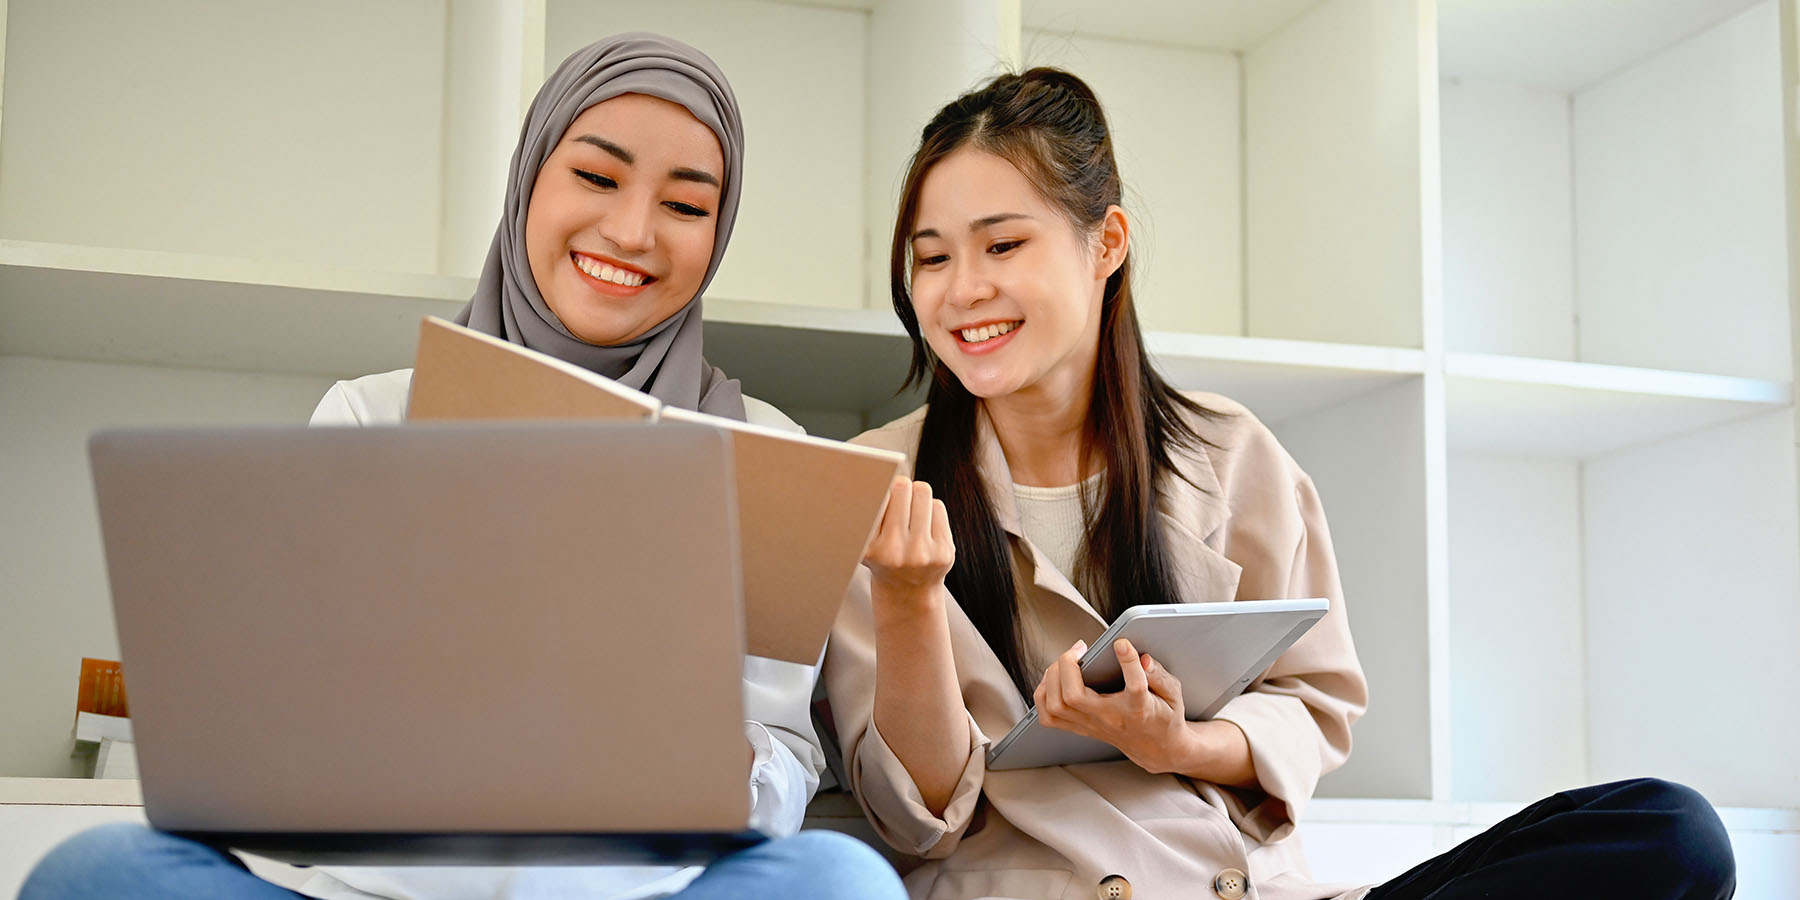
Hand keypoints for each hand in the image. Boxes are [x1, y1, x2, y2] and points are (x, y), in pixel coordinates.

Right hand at [862, 478, 954, 601]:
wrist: (908, 591)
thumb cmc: (883, 556)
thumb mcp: (866, 540)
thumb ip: (868, 513)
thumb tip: (875, 477)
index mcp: (869, 548)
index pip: (875, 498)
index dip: (878, 485)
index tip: (877, 483)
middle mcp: (894, 552)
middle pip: (902, 487)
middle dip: (899, 486)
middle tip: (897, 495)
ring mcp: (921, 553)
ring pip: (922, 492)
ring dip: (916, 495)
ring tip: (910, 510)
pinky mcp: (944, 552)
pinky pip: (938, 507)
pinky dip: (930, 510)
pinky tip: (923, 525)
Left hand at [1033, 638, 1196, 774]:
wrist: (1157, 748)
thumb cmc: (1163, 717)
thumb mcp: (1173, 694)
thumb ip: (1160, 675)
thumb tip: (1142, 658)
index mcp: (1139, 708)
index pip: (1134, 686)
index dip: (1128, 661)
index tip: (1122, 643)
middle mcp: (1111, 718)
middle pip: (1074, 696)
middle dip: (1068, 665)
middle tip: (1080, 648)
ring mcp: (1092, 725)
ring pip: (1056, 705)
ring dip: (1053, 677)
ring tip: (1067, 660)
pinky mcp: (1082, 727)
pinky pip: (1050, 716)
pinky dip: (1043, 695)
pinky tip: (1054, 678)